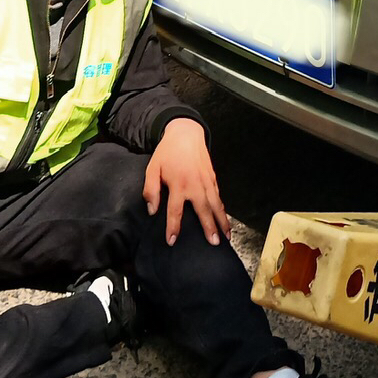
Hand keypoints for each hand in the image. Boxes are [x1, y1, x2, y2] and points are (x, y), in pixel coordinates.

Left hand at [144, 118, 227, 244]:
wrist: (186, 133)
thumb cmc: (167, 153)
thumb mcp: (152, 169)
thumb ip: (150, 191)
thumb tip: (152, 211)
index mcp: (178, 184)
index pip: (175, 211)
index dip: (173, 227)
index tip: (172, 241)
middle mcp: (195, 184)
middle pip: (203, 210)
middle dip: (209, 228)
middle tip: (214, 243)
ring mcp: (206, 181)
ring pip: (216, 205)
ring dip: (222, 221)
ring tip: (226, 237)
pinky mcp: (213, 178)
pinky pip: (219, 197)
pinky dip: (223, 209)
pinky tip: (225, 219)